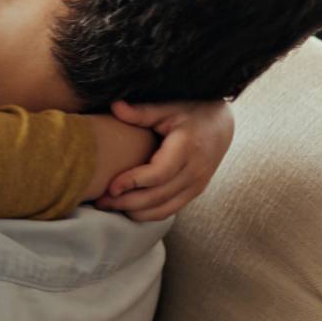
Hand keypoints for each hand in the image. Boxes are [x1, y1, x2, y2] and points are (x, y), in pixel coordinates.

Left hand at [94, 99, 234, 221]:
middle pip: (158, 196)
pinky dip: (147, 214)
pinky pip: (170, 210)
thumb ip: (142, 111)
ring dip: (135, 212)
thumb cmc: (191, 112)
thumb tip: (115, 106)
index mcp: (188, 149)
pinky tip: (126, 209)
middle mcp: (195, 171)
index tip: (110, 186)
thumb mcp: (168, 107)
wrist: (221, 124)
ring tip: (109, 206)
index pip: (159, 174)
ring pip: (164, 209)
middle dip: (127, 202)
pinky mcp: (195, 192)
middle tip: (100, 201)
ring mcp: (197, 185)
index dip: (133, 182)